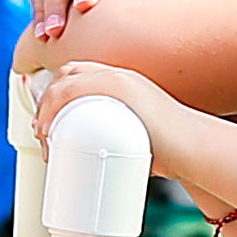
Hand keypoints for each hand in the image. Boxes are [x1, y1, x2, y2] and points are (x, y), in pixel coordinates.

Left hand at [33, 56, 194, 168]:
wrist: (195, 148)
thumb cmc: (172, 151)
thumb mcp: (140, 137)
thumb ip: (121, 141)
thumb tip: (102, 162)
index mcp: (124, 82)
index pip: (80, 74)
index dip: (57, 92)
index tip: (46, 120)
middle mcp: (121, 74)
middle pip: (67, 74)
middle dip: (47, 101)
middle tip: (41, 132)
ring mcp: (121, 80)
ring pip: (66, 82)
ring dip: (46, 107)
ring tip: (43, 136)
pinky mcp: (121, 90)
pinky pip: (74, 89)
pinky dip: (54, 106)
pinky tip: (48, 127)